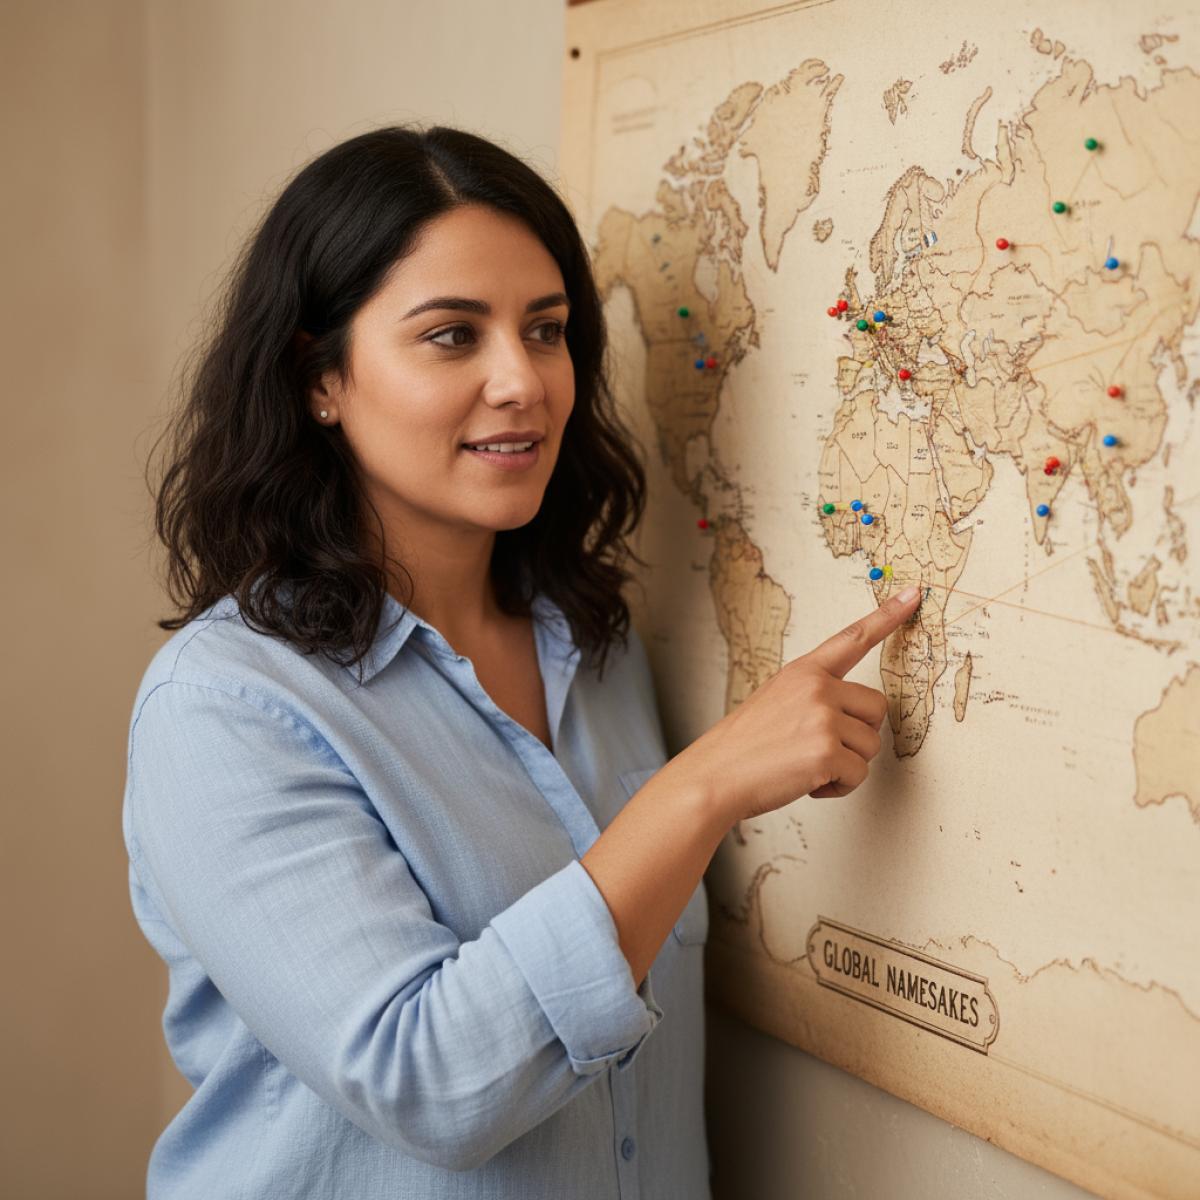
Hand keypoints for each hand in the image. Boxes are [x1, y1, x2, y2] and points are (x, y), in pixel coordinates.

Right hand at [666, 584, 921, 823]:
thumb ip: (815, 697)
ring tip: (808, 767)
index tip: (914, 595)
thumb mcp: (776, 702)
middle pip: (877, 709)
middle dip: (860, 736)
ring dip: (846, 766)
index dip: (887, 616)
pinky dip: (839, 787)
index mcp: (804, 671)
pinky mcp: (826, 751)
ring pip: (870, 746)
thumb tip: (857, 717)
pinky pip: (859, 774)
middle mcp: (817, 688)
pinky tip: (809, 784)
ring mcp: (822, 718)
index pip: (853, 638)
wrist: (714, 776)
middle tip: (824, 749)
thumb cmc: (745, 746)